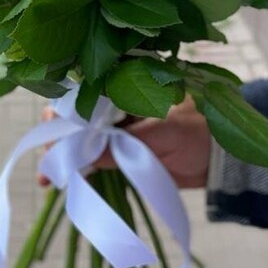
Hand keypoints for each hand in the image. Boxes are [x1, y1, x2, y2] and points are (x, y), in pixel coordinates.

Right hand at [38, 95, 210, 189]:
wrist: (220, 160)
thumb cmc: (199, 132)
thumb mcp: (165, 133)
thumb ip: (128, 141)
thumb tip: (88, 155)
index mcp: (128, 85)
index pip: (87, 92)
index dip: (65, 111)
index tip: (52, 130)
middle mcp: (117, 104)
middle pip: (76, 116)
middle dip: (58, 135)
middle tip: (48, 158)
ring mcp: (117, 129)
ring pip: (80, 139)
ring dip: (62, 155)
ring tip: (46, 176)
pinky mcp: (120, 152)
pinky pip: (92, 159)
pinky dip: (76, 169)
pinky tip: (57, 182)